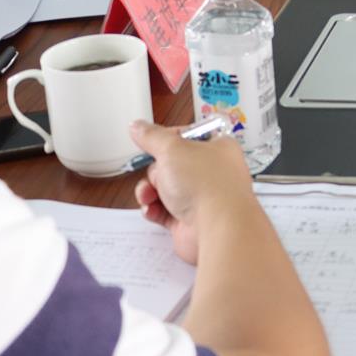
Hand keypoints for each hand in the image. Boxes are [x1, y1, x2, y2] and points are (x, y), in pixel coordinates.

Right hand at [129, 118, 256, 265]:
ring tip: (149, 196)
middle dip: (156, 171)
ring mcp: (202, 198)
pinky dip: (154, 210)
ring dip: (150, 191)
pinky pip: (164, 211)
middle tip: (159, 176)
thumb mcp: (172, 149)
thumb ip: (152, 137)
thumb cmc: (206, 183)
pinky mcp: (189, 221)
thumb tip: (137, 126)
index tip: (152, 142)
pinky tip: (152, 210)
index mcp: (216, 147)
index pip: (188, 137)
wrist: (218, 228)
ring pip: (165, 189)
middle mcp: (211, 172)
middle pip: (172, 165)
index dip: (168, 139)